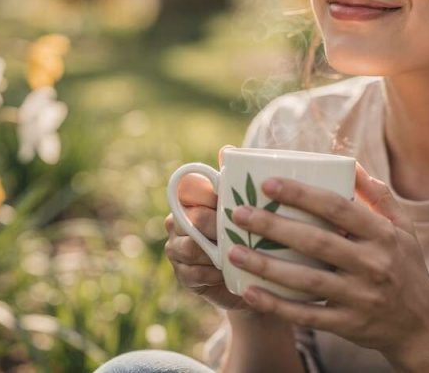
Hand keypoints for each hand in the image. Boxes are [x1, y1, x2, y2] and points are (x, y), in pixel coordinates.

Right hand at [164, 144, 249, 311]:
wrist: (252, 277)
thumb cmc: (249, 233)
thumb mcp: (246, 207)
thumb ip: (234, 180)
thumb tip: (226, 150)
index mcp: (190, 200)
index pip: (187, 189)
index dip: (208, 194)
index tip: (228, 201)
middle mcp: (177, 222)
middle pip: (192, 219)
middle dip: (217, 225)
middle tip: (241, 230)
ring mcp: (177, 249)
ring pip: (189, 247)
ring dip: (214, 252)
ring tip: (236, 254)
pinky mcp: (183, 275)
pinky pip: (193, 273)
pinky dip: (212, 274)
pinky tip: (227, 273)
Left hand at [224, 163, 428, 365]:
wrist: (422, 327)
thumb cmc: (407, 268)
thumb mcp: (403, 228)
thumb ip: (378, 195)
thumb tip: (351, 163)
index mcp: (383, 235)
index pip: (338, 208)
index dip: (302, 194)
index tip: (268, 184)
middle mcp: (373, 264)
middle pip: (316, 242)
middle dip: (274, 227)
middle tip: (240, 214)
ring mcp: (360, 297)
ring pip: (306, 280)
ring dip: (267, 266)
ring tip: (234, 252)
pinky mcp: (348, 324)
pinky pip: (306, 315)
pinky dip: (276, 305)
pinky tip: (250, 292)